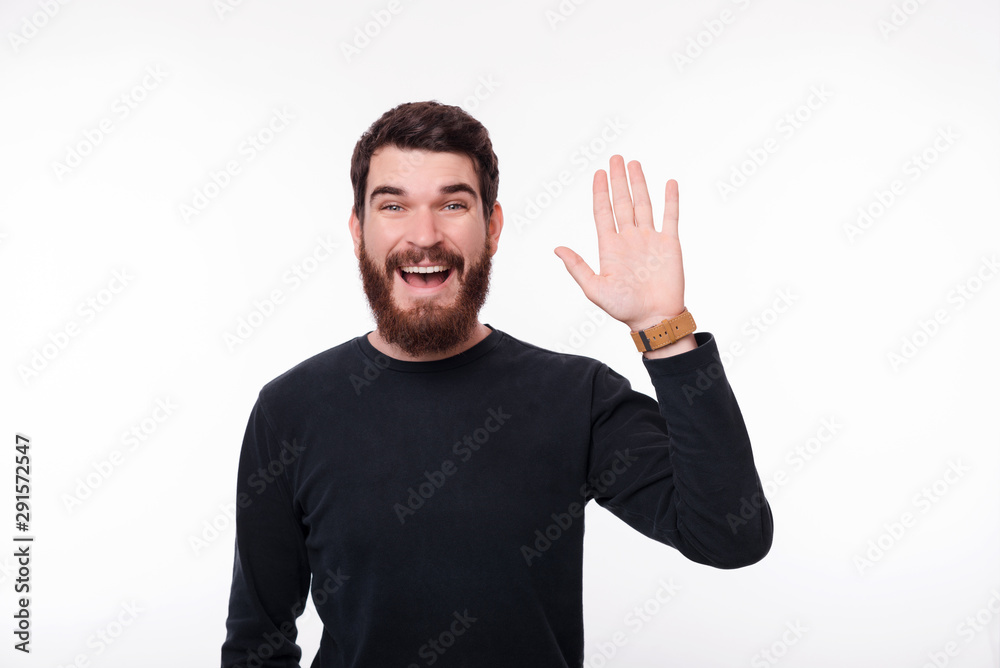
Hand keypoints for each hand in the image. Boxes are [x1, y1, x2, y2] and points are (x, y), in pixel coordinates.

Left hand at [554, 155, 685, 332]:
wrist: (654, 318)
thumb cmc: (624, 308)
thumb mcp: (594, 288)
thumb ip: (577, 267)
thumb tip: (557, 248)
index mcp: (610, 247)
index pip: (603, 213)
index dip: (600, 193)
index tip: (598, 173)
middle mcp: (629, 239)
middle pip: (622, 202)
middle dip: (618, 180)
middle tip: (615, 158)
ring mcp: (650, 239)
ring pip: (643, 204)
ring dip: (639, 184)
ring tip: (633, 164)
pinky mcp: (669, 244)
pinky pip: (670, 217)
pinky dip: (670, 200)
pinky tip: (668, 183)